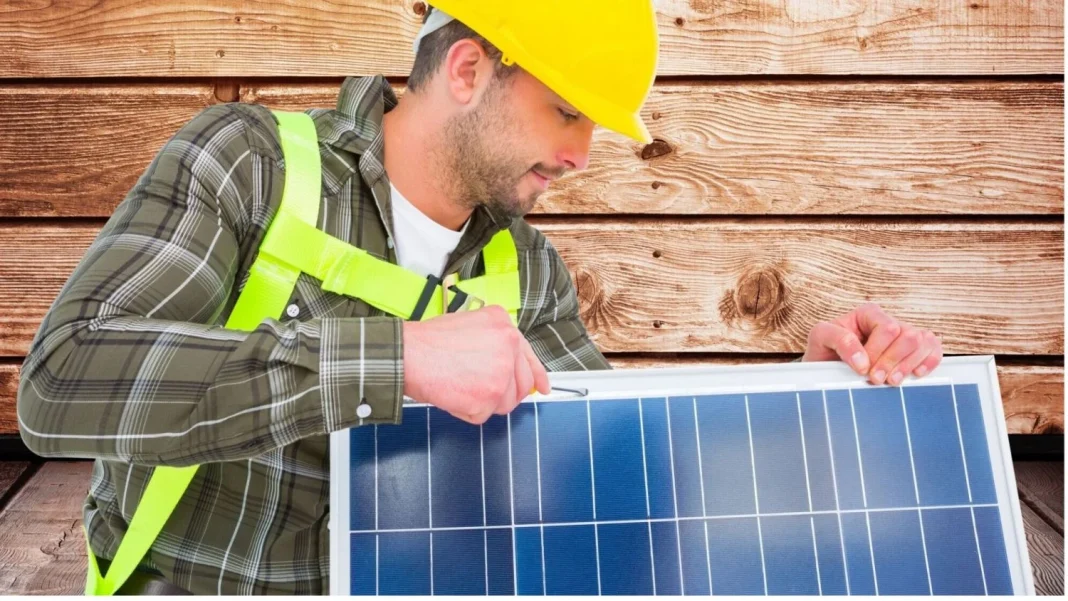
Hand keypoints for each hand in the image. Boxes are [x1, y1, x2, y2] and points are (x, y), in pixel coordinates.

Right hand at [402, 305, 550, 423]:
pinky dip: (466, 411)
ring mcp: (501, 374)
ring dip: (484, 402)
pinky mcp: (488, 397)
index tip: (542, 387)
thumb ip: (494, 342)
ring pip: (504, 403)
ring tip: (461, 387)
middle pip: (520, 385)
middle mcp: (509, 348)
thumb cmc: (430, 341)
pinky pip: (482, 415)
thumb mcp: (471, 324)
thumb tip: (509, 366)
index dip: (537, 375)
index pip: (529, 357)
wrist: (409, 354)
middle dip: (503, 393)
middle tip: (483, 393)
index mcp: (504, 327)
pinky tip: (453, 394)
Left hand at [801, 302, 942, 385]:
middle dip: (892, 361)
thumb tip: (863, 360)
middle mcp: (888, 322)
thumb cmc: (825, 350)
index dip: (878, 351)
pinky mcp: (914, 350)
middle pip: (909, 336)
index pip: (887, 328)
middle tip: (876, 379)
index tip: (863, 369)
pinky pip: (934, 349)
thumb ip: (839, 340)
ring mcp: (904, 335)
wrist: (828, 368)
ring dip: (909, 365)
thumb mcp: (821, 338)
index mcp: (868, 314)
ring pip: (924, 342)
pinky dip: (929, 362)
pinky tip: (915, 375)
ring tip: (891, 382)